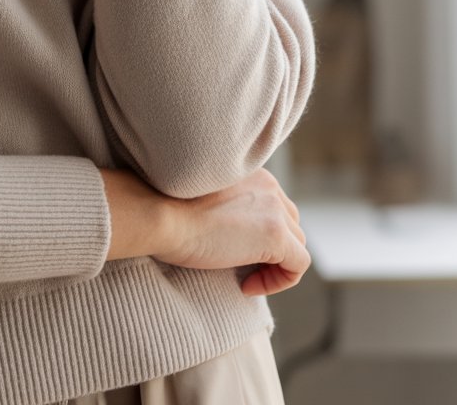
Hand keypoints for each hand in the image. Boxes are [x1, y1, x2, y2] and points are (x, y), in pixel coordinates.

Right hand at [155, 167, 310, 296]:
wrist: (158, 214)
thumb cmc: (165, 208)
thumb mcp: (203, 198)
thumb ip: (227, 206)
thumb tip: (234, 234)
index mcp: (249, 171)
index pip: (273, 205)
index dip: (258, 233)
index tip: (231, 248)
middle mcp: (268, 185)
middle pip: (290, 224)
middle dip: (273, 249)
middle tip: (242, 266)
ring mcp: (274, 210)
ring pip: (297, 244)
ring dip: (275, 265)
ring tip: (244, 277)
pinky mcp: (275, 236)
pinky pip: (298, 266)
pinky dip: (279, 281)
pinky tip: (247, 286)